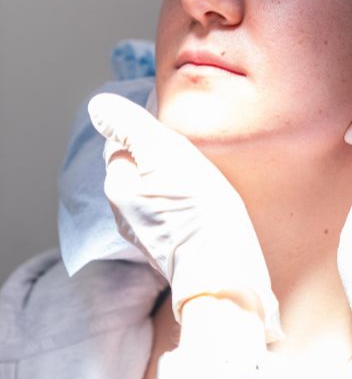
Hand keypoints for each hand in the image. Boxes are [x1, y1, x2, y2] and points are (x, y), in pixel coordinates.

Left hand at [88, 93, 280, 339]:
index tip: (175, 140)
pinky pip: (175, 216)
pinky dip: (187, 208)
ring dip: (176, 184)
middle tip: (193, 161)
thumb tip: (99, 106)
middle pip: (140, 170)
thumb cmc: (197, 211)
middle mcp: (126, 214)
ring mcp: (149, 236)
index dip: (149, 135)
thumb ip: (130, 127)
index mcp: (118, 187)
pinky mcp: (173, 250)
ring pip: (158, 194)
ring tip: (204, 186)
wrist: (226, 273)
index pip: (123, 145)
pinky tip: (207, 211)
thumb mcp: (164, 154)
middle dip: (162, 160)